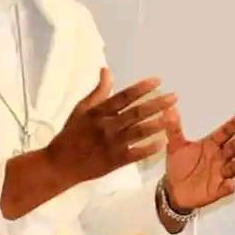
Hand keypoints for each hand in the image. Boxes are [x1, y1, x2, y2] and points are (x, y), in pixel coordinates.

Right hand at [45, 68, 176, 185]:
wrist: (60, 164)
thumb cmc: (71, 135)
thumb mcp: (81, 109)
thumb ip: (98, 91)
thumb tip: (106, 70)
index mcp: (98, 112)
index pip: (124, 97)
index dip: (141, 88)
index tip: (158, 81)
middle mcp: (106, 126)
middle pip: (136, 113)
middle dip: (157, 104)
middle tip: (174, 97)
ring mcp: (112, 144)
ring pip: (139, 132)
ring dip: (157, 123)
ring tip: (173, 116)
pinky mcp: (115, 161)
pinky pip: (137, 153)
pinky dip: (150, 148)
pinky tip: (163, 141)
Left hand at [162, 104, 234, 210]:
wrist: (174, 189)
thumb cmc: (179, 164)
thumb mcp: (175, 145)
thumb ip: (173, 128)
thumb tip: (169, 109)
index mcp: (211, 145)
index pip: (224, 132)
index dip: (234, 124)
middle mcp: (219, 158)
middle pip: (233, 148)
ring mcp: (220, 174)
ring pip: (233, 168)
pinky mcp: (217, 190)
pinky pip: (225, 188)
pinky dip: (228, 187)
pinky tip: (230, 184)